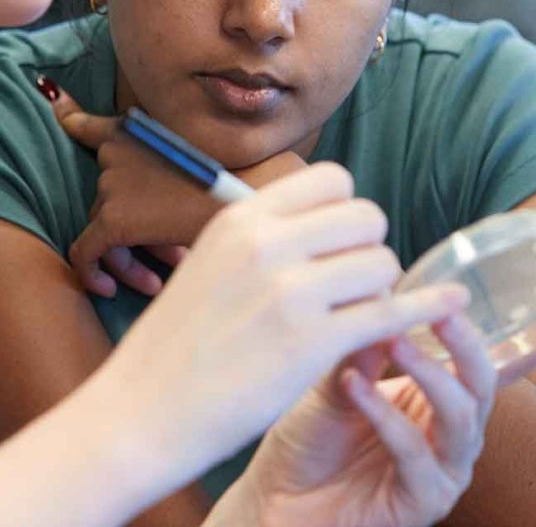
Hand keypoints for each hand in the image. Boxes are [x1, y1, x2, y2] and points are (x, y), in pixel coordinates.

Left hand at [53, 88, 305, 295]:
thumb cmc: (231, 182)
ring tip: (155, 278)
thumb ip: (159, 166)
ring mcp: (110, 184)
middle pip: (105, 197)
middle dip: (131, 228)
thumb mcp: (197, 160)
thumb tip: (157, 199)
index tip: (57, 106)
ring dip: (127, 256)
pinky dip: (92, 273)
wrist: (244, 199)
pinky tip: (109, 290)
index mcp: (134, 130)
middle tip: (167, 255)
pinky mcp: (111, 219)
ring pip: (102, 228)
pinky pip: (84, 253)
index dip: (69, 114)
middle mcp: (115, 151)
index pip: (88, 122)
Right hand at [101, 163, 473, 495]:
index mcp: (242, 218)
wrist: (144, 405)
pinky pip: (390, 313)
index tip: (339, 239)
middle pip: (367, 215)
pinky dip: (418, 312)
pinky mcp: (312, 344)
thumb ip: (264, 233)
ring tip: (357, 312)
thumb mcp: (208, 258)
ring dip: (381, 288)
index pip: (332, 178)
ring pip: (382, 263)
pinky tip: (439, 309)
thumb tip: (328, 221)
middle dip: (369, 246)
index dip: (346, 209)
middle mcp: (268, 243)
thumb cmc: (177, 337)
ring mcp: (290, 292)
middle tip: (353, 280)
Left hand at [215, 314, 494, 526]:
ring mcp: (440, 470)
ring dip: (426, 373)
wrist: (277, 495)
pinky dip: (384, 414)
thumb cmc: (307, 434)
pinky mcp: (423, 501)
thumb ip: (361, 344)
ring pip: (459, 417)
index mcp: (433, 398)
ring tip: (391, 340)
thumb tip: (381, 292)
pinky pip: (416, 454)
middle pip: (479, 383)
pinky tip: (352, 386)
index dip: (455, 321)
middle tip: (434, 311)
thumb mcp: (333, 375)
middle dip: (461, 343)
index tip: (435, 287)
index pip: (465, 355)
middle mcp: (446, 433)